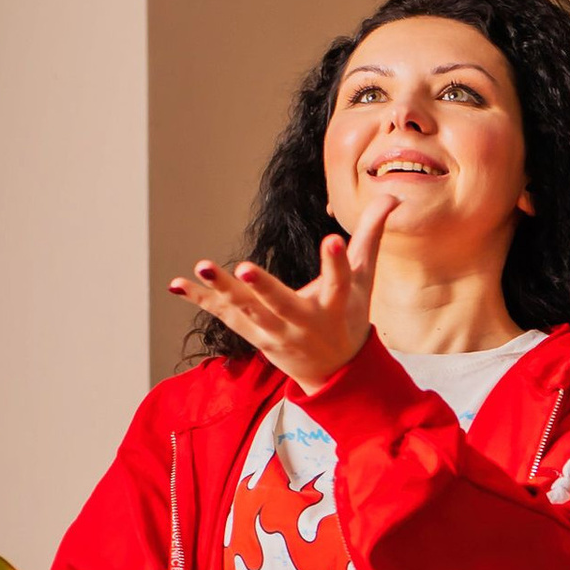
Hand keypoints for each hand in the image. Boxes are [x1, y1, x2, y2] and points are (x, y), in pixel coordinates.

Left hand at [170, 193, 390, 390]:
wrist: (335, 373)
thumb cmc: (349, 316)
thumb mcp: (365, 280)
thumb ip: (372, 236)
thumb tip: (393, 196)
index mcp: (336, 306)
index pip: (339, 282)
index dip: (336, 262)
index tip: (333, 240)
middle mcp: (304, 322)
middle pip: (282, 304)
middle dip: (263, 287)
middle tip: (245, 267)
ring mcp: (275, 332)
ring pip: (247, 310)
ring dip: (222, 289)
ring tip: (202, 265)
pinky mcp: (253, 335)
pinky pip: (224, 316)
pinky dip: (201, 299)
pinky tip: (176, 283)